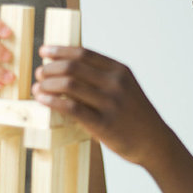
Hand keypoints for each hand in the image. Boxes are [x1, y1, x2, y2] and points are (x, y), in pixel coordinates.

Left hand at [32, 46, 170, 166]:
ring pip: (69, 85)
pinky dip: (52, 101)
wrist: (155, 142)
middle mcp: (116, 83)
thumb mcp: (125, 87)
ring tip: (38, 87)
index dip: (60, 50)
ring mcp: (110, 103)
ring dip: (48, 84)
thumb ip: (101, 77)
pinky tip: (42, 99)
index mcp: (120, 70)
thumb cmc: (134, 114)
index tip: (44, 50)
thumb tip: (65, 67)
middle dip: (51, 67)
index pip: (83, 53)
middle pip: (73, 66)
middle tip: (39, 72)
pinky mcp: (103, 124)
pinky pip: (71, 108)